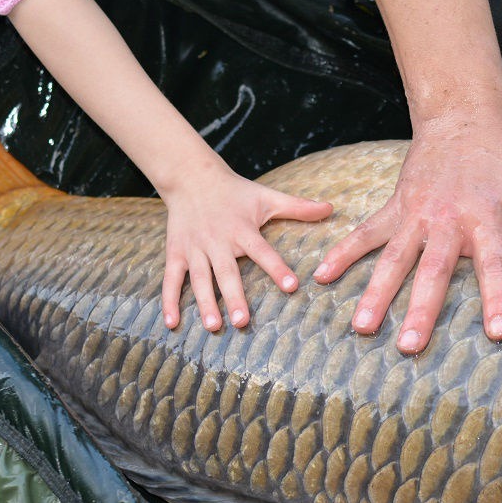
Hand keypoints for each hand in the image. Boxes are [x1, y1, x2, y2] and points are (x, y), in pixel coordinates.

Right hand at [159, 167, 331, 331]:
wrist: (191, 177)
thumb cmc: (235, 191)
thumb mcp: (267, 197)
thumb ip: (299, 207)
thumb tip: (332, 208)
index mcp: (242, 229)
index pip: (262, 251)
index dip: (276, 268)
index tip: (291, 286)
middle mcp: (217, 240)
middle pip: (226, 272)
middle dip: (234, 297)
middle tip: (243, 321)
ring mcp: (194, 248)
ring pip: (199, 279)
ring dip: (205, 303)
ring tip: (214, 326)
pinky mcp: (175, 253)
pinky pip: (171, 279)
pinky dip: (169, 301)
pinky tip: (172, 324)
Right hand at [313, 116, 501, 353]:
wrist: (465, 112)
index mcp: (488, 218)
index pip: (494, 265)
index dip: (496, 298)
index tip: (496, 332)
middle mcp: (448, 219)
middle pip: (433, 271)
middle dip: (420, 310)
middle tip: (409, 346)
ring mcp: (417, 214)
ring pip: (393, 259)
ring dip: (375, 292)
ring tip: (361, 327)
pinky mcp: (396, 207)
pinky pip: (366, 234)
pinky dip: (343, 254)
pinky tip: (322, 279)